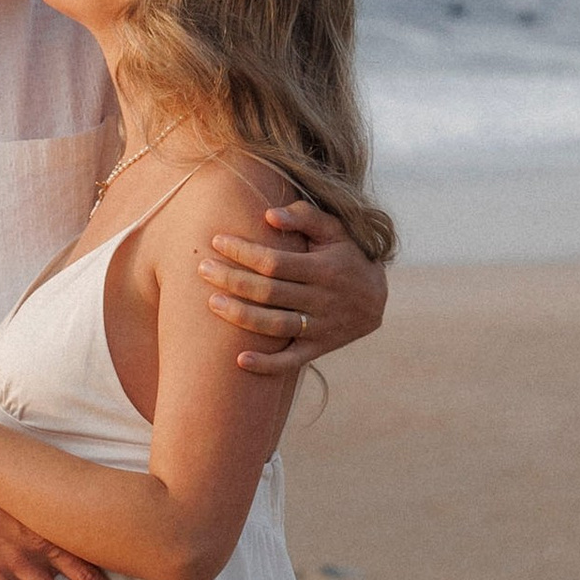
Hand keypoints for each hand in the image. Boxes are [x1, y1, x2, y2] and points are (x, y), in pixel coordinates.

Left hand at [201, 201, 386, 372]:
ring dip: (241, 316)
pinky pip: (290, 362)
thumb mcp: (335, 231)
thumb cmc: (347, 257)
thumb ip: (305, 217)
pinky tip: (239, 360)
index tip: (216, 241)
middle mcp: (323, 299)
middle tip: (202, 268)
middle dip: (232, 280)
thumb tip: (269, 214)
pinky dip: (266, 365)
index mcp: (324, 268)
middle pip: (269, 292)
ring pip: (275, 326)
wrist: (377, 300)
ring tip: (211, 302)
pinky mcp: (318, 349)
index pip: (275, 261)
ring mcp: (321, 327)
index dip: (244, 252)